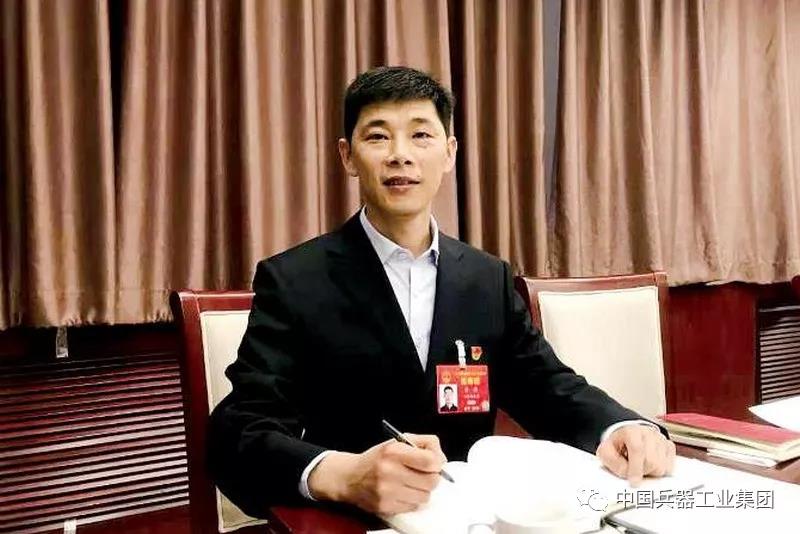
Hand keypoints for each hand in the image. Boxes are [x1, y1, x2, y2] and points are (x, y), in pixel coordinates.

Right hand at [307, 434, 446, 513]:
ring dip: (422, 490)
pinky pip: (413, 506)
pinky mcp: (386, 507)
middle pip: (431, 481)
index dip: (437, 462)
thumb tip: (442, 459)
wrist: (349, 477)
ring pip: (425, 496)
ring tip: (410, 483)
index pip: (430, 460)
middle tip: (423, 473)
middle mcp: (389, 471)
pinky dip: (411, 500)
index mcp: (393, 451)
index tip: (434, 462)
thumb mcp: (397, 441)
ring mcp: (387, 491)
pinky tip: (402, 492)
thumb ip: (423, 443)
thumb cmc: (376, 459)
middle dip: (431, 477)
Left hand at [596, 425, 675, 485]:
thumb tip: (628, 473)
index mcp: (631, 431)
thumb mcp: (606, 452)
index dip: (636, 468)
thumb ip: (614, 463)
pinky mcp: (669, 446)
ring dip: (651, 472)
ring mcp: (661, 439)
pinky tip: (650, 465)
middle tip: (633, 470)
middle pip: (652, 461)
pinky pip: (670, 467)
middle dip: (642, 472)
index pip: (637, 449)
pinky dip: (660, 471)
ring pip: (662, 467)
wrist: (626, 436)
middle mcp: (649, 433)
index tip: (634, 482)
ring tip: (641, 466)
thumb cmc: (617, 445)